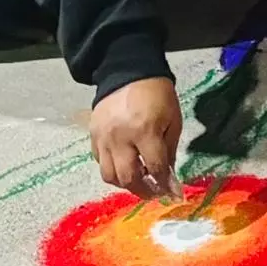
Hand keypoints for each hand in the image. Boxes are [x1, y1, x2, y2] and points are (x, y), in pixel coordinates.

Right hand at [91, 74, 182, 198]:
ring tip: (138, 180)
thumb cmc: (157, 95)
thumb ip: (170, 151)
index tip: (173, 194)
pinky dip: (112, 169)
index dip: (165, 185)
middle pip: (128, 179)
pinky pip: (99, 162)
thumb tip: (169, 178)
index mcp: (145, 131)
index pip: (154, 168)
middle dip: (144, 191)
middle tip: (154, 192)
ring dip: (125, 183)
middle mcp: (120, 138)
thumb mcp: (172, 119)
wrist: (128, 71)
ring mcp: (104, 138)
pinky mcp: (93, 135)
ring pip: (109, 175)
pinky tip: (124, 164)